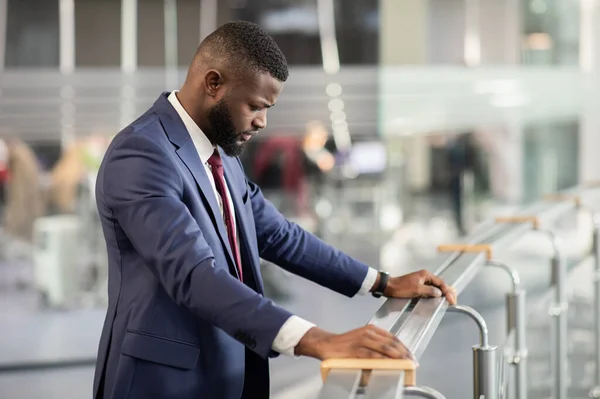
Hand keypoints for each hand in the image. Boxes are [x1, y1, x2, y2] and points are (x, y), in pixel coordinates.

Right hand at [294, 325, 413, 360]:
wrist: (326, 344)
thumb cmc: (345, 344)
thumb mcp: (363, 340)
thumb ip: (376, 346)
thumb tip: (393, 357)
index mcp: (372, 329)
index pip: (393, 338)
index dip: (404, 348)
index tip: (412, 357)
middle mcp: (368, 332)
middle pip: (391, 343)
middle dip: (404, 354)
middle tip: (412, 363)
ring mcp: (361, 340)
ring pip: (384, 348)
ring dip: (396, 357)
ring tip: (404, 365)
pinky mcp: (354, 349)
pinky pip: (371, 355)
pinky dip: (381, 360)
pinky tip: (388, 365)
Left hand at [383, 269, 456, 304]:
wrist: (389, 287)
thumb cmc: (401, 288)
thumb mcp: (416, 290)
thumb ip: (429, 291)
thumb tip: (439, 293)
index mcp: (426, 275)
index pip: (441, 283)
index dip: (448, 292)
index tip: (452, 300)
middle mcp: (425, 276)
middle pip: (440, 284)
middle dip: (448, 292)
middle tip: (454, 300)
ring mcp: (422, 280)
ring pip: (436, 287)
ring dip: (443, 293)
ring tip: (450, 300)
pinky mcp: (419, 285)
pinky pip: (431, 289)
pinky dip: (437, 293)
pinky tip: (439, 298)